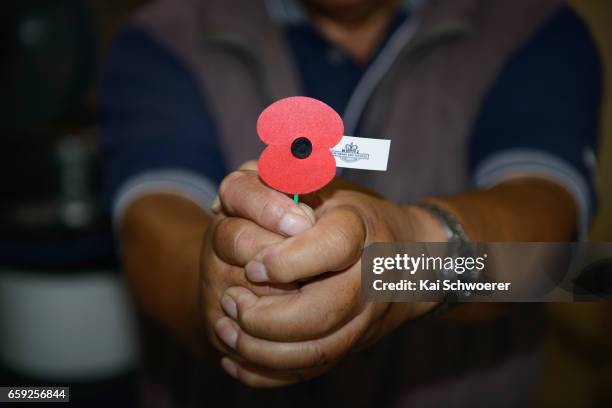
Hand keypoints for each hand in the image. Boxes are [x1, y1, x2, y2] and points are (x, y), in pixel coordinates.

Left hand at [213, 166, 445, 386]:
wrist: (408, 259)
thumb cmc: (349, 215)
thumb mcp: (320, 183)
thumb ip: (281, 182)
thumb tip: (227, 201)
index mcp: (360, 229)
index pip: (332, 246)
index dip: (287, 261)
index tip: (253, 266)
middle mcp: (369, 277)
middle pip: (322, 312)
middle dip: (265, 316)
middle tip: (229, 299)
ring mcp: (365, 318)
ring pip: (315, 352)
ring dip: (260, 349)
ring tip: (226, 330)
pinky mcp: (354, 344)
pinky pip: (312, 371)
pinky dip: (268, 373)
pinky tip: (236, 361)